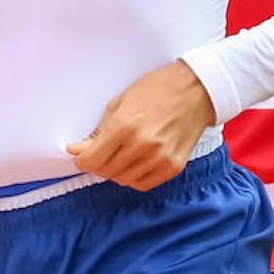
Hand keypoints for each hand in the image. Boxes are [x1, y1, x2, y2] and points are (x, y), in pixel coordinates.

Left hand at [67, 61, 216, 190]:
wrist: (195, 90)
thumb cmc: (158, 89)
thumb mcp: (120, 103)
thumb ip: (99, 130)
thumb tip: (78, 149)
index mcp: (125, 125)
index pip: (92, 159)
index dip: (82, 160)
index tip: (82, 156)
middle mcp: (142, 145)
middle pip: (105, 171)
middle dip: (98, 164)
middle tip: (100, 153)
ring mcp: (159, 158)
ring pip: (123, 180)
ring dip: (116, 171)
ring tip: (120, 155)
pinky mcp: (173, 167)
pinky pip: (143, 184)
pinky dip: (134, 178)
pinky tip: (135, 163)